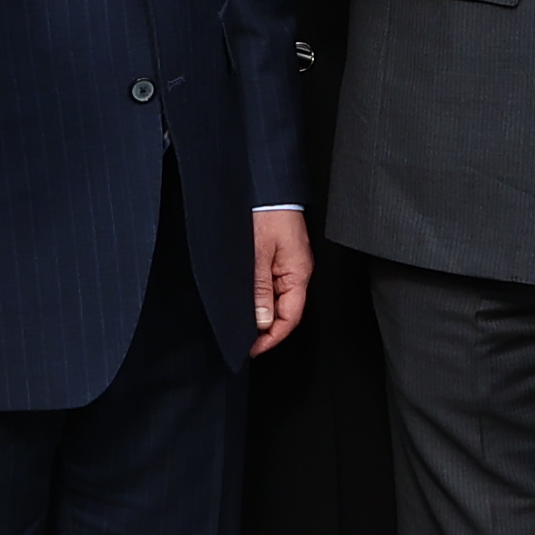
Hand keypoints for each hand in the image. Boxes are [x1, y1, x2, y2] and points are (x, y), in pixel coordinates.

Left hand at [250, 206, 312, 355]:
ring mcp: (286, 263)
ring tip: (237, 320)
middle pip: (283, 311)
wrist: (265, 185)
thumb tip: (261, 320)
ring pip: (274, 298)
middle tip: (240, 337)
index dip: (271, 337)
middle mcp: (295, 270)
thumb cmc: (267, 210)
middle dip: (263, 327)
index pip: (289, 317)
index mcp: (298, 272)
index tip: (252, 348)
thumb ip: (260, 288)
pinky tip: (242, 298)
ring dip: (257, 311)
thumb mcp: (258, 253)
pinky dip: (256, 294)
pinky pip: (269, 283)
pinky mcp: (276, 254)